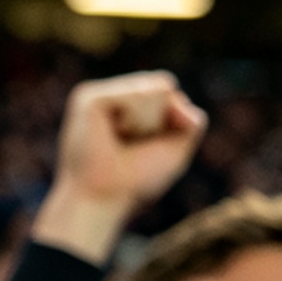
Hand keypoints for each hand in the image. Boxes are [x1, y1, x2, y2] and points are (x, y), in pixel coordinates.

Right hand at [31, 71, 207, 264]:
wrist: (106, 196)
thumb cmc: (136, 179)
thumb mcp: (177, 148)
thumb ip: (193, 119)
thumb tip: (170, 89)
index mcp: (128, 102)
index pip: (167, 89)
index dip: (169, 120)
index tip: (143, 147)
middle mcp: (112, 94)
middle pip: (163, 84)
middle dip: (159, 120)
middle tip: (130, 146)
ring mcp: (97, 93)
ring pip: (151, 90)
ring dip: (145, 123)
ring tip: (119, 142)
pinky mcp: (89, 97)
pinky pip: (134, 95)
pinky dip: (133, 119)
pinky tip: (110, 134)